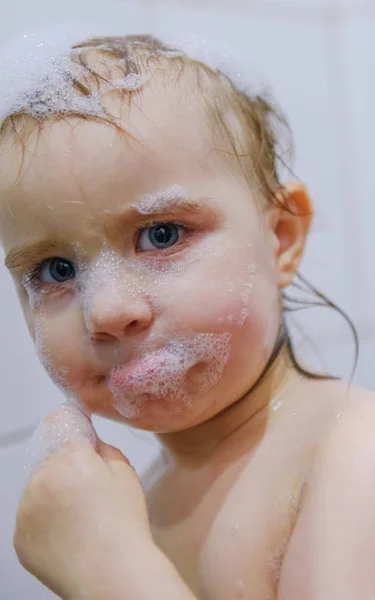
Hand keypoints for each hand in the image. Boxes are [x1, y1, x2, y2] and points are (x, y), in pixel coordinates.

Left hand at [13, 405, 152, 599]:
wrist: (112, 574)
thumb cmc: (124, 524)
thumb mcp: (125, 472)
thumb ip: (103, 448)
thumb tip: (89, 443)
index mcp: (68, 457)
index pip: (61, 422)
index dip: (74, 427)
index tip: (81, 436)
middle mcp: (40, 478)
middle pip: (50, 459)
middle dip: (66, 468)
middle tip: (89, 492)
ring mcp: (25, 509)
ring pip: (38, 489)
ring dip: (52, 495)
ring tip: (79, 518)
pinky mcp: (20, 536)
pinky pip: (31, 518)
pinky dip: (45, 522)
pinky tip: (68, 534)